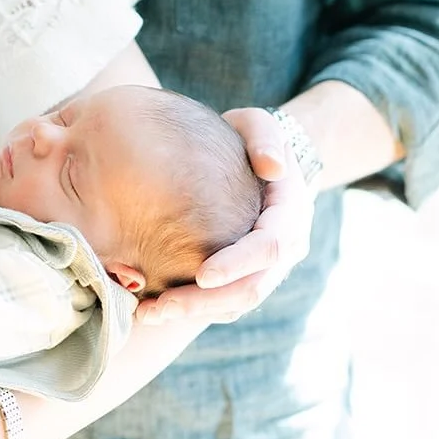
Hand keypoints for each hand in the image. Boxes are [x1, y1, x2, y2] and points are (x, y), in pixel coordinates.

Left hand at [136, 105, 313, 324]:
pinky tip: (154, 308)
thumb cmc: (252, 137)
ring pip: (235, 303)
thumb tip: (273, 166)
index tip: (203, 275)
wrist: (260, 157)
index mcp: (291, 215)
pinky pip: (224, 302)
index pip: (270, 247)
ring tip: (148, 314)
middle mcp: (285, 248)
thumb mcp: (260, 124)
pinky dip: (193, 309)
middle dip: (207, 302)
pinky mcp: (246, 275)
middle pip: (251, 288)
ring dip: (194, 312)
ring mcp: (267, 267)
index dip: (238, 263)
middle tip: (161, 306)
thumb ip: (266, 136)